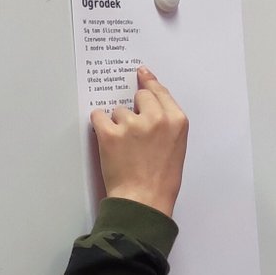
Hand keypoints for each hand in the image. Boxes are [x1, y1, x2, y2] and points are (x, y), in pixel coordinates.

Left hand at [90, 67, 187, 216]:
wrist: (144, 201)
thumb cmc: (161, 181)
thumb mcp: (176, 147)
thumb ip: (167, 123)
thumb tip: (150, 105)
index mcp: (177, 121)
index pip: (160, 91)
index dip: (149, 83)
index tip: (141, 73)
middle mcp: (156, 118)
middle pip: (139, 96)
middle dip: (134, 109)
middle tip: (133, 131)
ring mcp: (132, 124)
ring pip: (118, 111)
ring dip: (117, 124)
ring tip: (124, 148)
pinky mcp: (110, 133)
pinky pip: (98, 117)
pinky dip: (100, 126)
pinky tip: (107, 140)